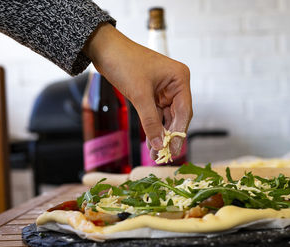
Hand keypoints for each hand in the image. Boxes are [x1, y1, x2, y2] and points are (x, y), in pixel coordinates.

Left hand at [84, 23, 192, 157]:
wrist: (104, 48)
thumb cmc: (124, 62)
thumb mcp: (139, 94)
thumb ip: (150, 120)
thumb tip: (157, 144)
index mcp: (180, 78)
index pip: (184, 111)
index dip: (179, 133)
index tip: (173, 150)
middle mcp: (176, 84)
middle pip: (177, 116)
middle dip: (168, 136)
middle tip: (163, 156)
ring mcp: (165, 89)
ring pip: (166, 117)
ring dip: (160, 134)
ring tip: (154, 154)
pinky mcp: (153, 93)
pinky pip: (156, 114)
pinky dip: (153, 127)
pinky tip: (150, 141)